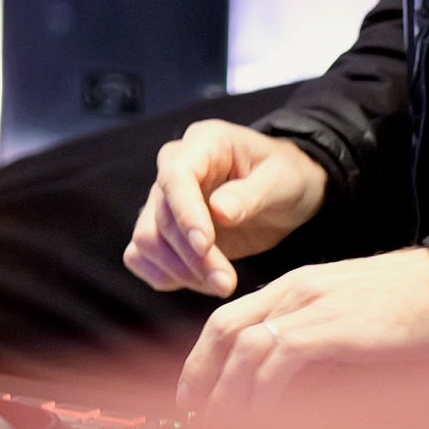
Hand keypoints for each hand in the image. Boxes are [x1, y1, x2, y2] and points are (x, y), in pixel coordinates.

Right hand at [123, 118, 330, 296]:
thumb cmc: (286, 177)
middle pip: (162, 216)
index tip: (206, 245)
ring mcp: (163, 199)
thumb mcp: (281, 180)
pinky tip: (199, 282)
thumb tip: (219, 212)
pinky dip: (166, 275)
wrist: (285, 193)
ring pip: (147, 240)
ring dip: (180, 270)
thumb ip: (250, 194)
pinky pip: (143, 255)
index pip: (176, 176)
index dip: (186, 213)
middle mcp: (173, 167)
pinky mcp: (161, 228)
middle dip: (193, 256)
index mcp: (204, 143)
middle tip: (227, 283)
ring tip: (221, 285)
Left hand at [181, 250, 428, 408]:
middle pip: (223, 329)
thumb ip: (313, 348)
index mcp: (295, 285)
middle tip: (189, 416)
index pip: (228, 317)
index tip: (191, 394)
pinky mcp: (332, 327)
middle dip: (199, 375)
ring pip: (245, 348)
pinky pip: (280, 362)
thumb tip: (282, 393)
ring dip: (227, 392)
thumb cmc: (408, 310)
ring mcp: (312, 305)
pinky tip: (260, 419)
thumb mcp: (348, 322)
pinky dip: (263, 393)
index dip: (202, 358)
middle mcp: (295, 290)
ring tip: (219, 427)